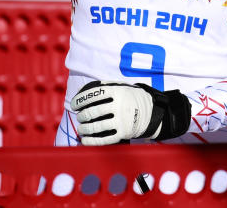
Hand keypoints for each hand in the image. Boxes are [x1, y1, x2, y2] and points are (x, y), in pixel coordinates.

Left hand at [69, 81, 191, 145]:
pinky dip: (92, 141)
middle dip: (82, 115)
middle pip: (93, 112)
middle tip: (80, 117)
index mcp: (118, 92)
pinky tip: (85, 140)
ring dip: (84, 129)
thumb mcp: (123, 88)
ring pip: (97, 126)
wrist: (152, 113)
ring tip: (81, 128)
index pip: (94, 95)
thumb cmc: (133, 99)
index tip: (74, 104)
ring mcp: (122, 120)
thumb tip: (88, 89)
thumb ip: (107, 87)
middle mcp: (119, 106)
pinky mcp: (124, 133)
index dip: (81, 99)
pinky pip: (104, 139)